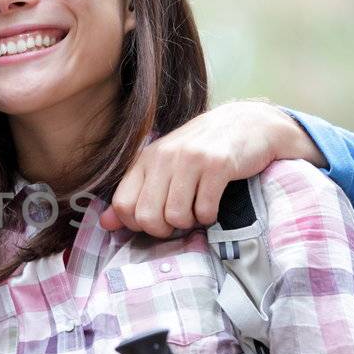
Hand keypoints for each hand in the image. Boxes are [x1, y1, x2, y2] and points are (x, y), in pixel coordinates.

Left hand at [101, 100, 325, 236]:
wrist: (248, 123)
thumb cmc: (203, 150)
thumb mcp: (164, 166)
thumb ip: (135, 193)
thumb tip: (106, 224)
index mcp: (146, 158)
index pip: (122, 204)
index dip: (137, 223)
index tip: (156, 219)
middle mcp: (164, 157)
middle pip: (147, 217)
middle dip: (164, 229)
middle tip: (179, 220)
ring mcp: (190, 159)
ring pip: (175, 216)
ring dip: (189, 223)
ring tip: (198, 210)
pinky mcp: (218, 165)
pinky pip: (204, 210)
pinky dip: (209, 217)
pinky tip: (213, 206)